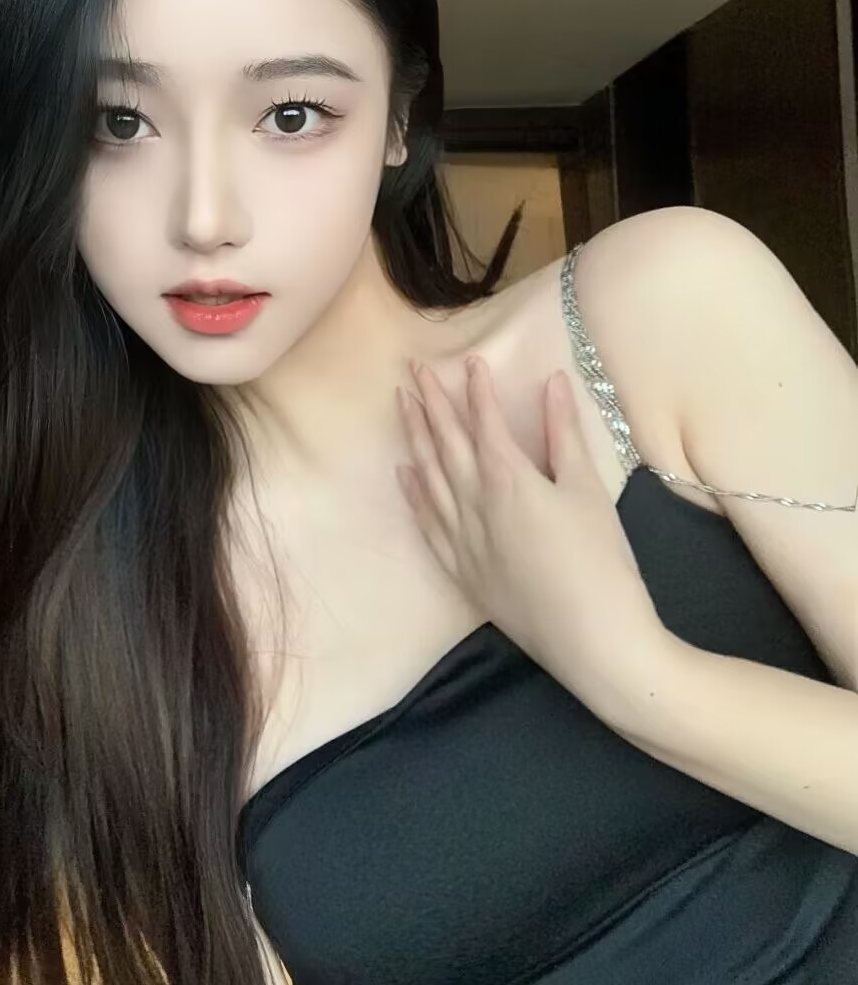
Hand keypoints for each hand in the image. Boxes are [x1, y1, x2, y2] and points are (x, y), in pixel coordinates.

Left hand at [395, 356, 674, 721]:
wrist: (593, 641)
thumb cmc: (600, 562)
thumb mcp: (588, 490)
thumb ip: (564, 434)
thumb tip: (552, 382)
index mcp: (508, 479)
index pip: (484, 422)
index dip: (476, 389)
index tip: (467, 360)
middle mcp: (474, 504)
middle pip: (446, 443)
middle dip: (430, 403)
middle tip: (411, 369)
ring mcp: (463, 540)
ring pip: (429, 477)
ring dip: (414, 438)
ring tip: (400, 405)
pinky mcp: (462, 572)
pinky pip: (427, 523)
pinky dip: (414, 494)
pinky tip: (403, 474)